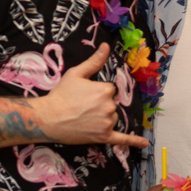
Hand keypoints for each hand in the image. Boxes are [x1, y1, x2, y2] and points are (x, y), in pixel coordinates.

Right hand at [32, 44, 148, 147]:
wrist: (46, 118)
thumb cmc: (60, 95)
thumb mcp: (76, 74)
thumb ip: (94, 61)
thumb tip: (106, 46)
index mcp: (106, 90)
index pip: (109, 90)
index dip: (96, 92)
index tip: (84, 96)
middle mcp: (110, 106)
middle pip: (111, 104)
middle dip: (99, 105)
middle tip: (81, 108)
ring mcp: (107, 123)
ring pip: (112, 118)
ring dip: (102, 118)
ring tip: (83, 118)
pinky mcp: (103, 137)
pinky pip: (121, 139)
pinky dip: (133, 141)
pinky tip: (144, 144)